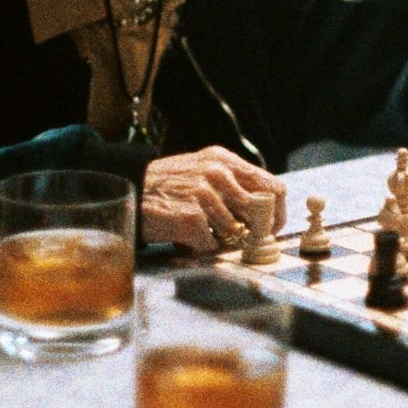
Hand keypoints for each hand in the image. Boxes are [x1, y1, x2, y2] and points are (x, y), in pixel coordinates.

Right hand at [140, 147, 286, 252]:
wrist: (130, 186)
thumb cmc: (169, 184)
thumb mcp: (204, 169)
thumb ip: (233, 183)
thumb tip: (264, 210)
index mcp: (225, 161)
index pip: (273, 187)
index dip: (277, 212)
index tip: (271, 227)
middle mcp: (218, 173)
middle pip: (261, 211)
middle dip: (255, 230)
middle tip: (242, 238)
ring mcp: (204, 194)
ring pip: (235, 231)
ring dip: (220, 239)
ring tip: (201, 231)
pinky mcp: (191, 217)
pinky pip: (210, 243)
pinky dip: (200, 246)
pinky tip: (186, 236)